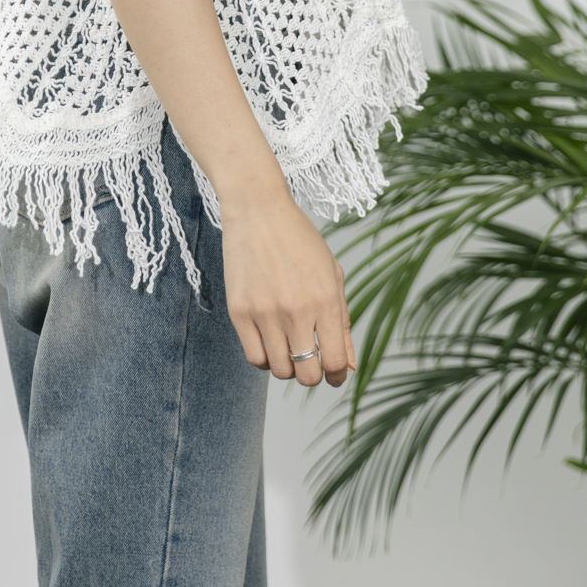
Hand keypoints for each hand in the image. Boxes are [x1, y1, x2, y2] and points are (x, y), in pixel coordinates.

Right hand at [221, 190, 355, 387]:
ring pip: (280, 370)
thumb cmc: (299, 240)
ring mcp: (265, 312)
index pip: (335, 362)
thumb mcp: (332, 274)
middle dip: (312, 375)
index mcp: (325, 300)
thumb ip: (342, 321)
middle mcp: (296, 310)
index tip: (333, 372)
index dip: (336, 375)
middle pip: (307, 374)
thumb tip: (347, 364)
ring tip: (288, 347)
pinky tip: (270, 342)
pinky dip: (265, 358)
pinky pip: (254, 357)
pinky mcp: (239, 311)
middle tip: (310, 362)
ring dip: (288, 367)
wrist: (258, 210)